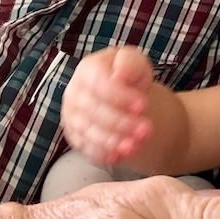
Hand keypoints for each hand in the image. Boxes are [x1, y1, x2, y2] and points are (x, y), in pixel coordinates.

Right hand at [62, 45, 156, 163]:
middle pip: (94, 111)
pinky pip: (86, 148)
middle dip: (122, 122)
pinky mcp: (76, 137)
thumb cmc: (129, 76)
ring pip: (89, 132)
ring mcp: (72, 117)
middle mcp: (74, 93)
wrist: (124, 95)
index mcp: (87, 70)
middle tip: (146, 130)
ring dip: (114, 141)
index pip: (99, 84)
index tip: (143, 106)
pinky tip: (120, 156)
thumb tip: (120, 75)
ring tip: (136, 145)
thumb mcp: (135, 62)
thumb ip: (129, 63)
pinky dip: (103, 154)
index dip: (121, 97)